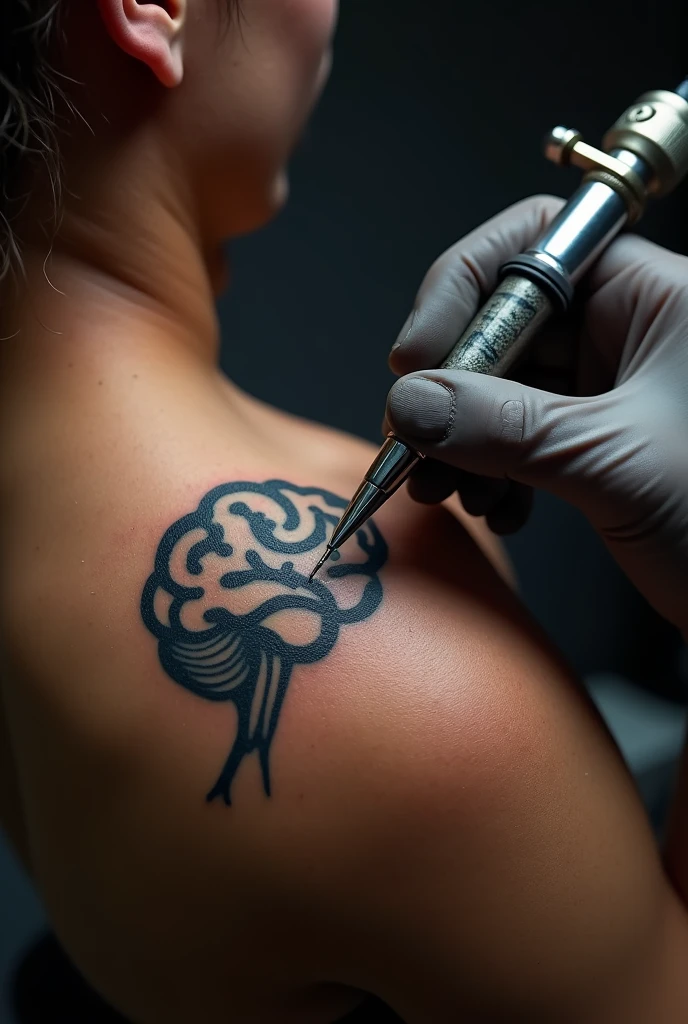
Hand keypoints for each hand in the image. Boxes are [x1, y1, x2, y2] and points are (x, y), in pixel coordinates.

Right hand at [386, 195, 687, 635]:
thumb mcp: (612, 461)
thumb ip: (503, 428)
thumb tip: (408, 403)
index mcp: (652, 299)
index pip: (533, 243)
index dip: (460, 289)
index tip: (416, 358)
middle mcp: (629, 332)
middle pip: (504, 325)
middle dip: (451, 389)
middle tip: (411, 439)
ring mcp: (612, 389)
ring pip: (505, 389)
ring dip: (463, 441)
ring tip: (444, 487)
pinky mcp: (600, 441)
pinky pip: (522, 438)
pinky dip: (495, 472)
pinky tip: (497, 507)